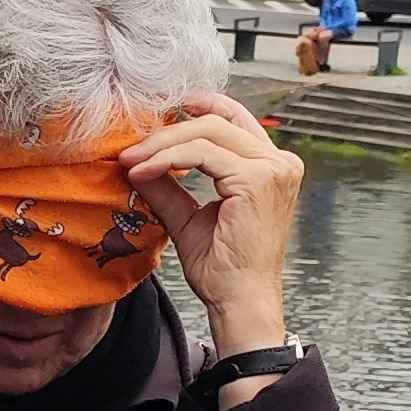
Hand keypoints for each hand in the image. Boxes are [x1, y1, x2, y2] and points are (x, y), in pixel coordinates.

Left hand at [120, 95, 299, 360]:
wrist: (239, 301)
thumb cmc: (223, 269)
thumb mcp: (190, 218)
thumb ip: (170, 187)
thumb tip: (137, 163)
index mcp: (272, 167)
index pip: (234, 120)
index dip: (198, 109)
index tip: (159, 115)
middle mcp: (280, 163)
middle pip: (218, 122)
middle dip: (168, 130)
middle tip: (130, 147)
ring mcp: (272, 170)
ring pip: (208, 133)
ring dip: (161, 144)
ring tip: (130, 161)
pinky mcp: (256, 181)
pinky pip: (201, 154)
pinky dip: (167, 159)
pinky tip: (143, 172)